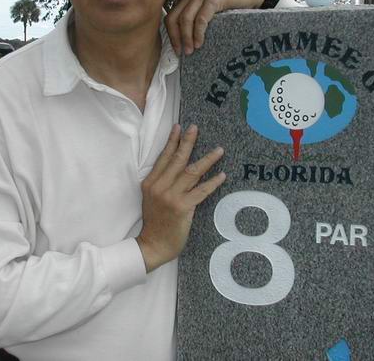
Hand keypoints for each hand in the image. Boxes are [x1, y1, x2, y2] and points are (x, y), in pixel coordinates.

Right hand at [136, 124, 225, 272]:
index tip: (179, 127)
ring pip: (192, 172)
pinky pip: (201, 191)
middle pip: (177, 159)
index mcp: (150, 182)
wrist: (153, 245)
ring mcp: (171, 196)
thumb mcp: (151, 198)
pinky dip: (213, 182)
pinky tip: (222, 175)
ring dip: (207, 160)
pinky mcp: (183, 207)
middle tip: (196, 128)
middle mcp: (160, 186)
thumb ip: (161, 182)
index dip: (172, 141)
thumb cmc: (155, 222)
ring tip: (219, 150)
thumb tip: (176, 166)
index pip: (164, 157)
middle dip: (187, 142)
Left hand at [165, 0, 267, 55]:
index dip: (171, 35)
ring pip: (186, 18)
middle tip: (183, 53)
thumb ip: (196, 19)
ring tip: (191, 50)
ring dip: (187, 37)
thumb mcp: (207, 11)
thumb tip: (184, 43)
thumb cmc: (228, 5)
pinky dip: (198, 33)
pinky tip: (200, 43)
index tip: (176, 50)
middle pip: (175, 18)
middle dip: (176, 38)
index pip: (170, 17)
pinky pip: (201, 18)